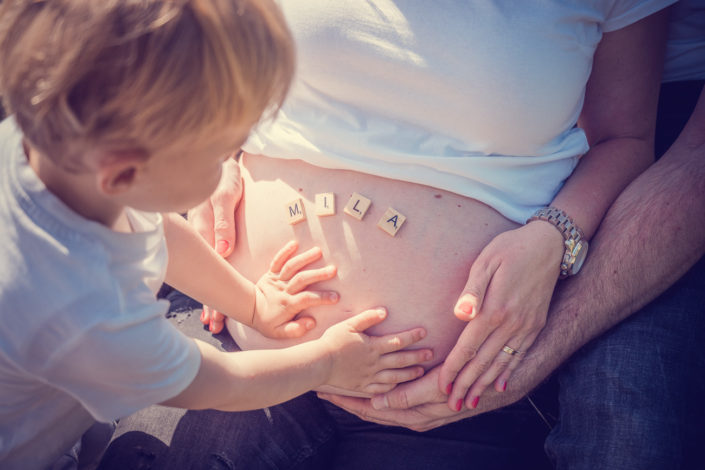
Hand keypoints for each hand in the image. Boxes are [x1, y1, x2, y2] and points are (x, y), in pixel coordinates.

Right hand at [188, 156, 240, 332]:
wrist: (221, 167)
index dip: (210, 294)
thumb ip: (223, 223)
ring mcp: (205, 239)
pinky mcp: (209, 237)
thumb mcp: (224, 198)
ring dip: (209, 295)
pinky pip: (210, 262)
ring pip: (207, 272)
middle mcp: (202, 239)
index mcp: (204, 232)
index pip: (207, 270)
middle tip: (213, 325)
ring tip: (212, 320)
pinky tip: (212, 293)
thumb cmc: (223, 180)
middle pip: (205, 276)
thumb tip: (222, 250)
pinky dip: (212, 279)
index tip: (213, 315)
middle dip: (209, 302)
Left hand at [252, 240, 339, 337]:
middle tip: (333, 269)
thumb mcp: (278, 332)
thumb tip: (312, 322)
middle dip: (318, 274)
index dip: (321, 298)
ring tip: (318, 251)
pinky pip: (277, 260)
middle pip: (301, 279)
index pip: (306, 299)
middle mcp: (283, 290)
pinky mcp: (271, 272)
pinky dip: (285, 251)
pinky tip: (295, 243)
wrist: (248, 309)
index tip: (336, 297)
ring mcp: (277, 279)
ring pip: (291, 267)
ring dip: (305, 258)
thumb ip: (295, 330)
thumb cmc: (268, 322)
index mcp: (287, 304)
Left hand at [318, 367, 467, 431]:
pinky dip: (377, 396)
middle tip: (326, 391)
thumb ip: (408, 397)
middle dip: (348, 401)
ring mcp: (418, 412)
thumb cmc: (465, 383)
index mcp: (412, 415)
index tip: (328, 392)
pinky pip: (393, 403)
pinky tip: (370, 387)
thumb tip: (378, 404)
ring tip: (341, 389)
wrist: (492, 383)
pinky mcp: (424, 404)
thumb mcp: (436, 389)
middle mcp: (412, 416)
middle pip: (372, 412)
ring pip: (381, 408)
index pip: (371, 411)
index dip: (348, 402)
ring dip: (360, 399)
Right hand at [321, 308, 431, 393]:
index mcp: (373, 347)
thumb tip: (385, 311)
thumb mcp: (349, 325)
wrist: (318, 364)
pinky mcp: (362, 387)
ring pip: (394, 377)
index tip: (424, 332)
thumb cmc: (332, 341)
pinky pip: (381, 390)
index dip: (412, 336)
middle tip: (431, 354)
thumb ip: (367, 318)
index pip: (398, 340)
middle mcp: (375, 363)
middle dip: (418, 356)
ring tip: (420, 372)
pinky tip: (398, 386)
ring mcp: (369, 377)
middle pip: (401, 360)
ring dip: (409, 374)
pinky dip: (392, 388)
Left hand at [439, 221, 562, 410]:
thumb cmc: (510, 248)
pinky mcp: (536, 325)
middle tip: (452, 405)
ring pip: (502, 363)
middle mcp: (512, 323)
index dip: (454, 369)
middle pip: (484, 362)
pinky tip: (500, 385)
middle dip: (466, 385)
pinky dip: (508, 372)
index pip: (468, 347)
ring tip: (471, 402)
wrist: (549, 244)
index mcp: (494, 309)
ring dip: (485, 385)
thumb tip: (460, 314)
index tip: (442, 387)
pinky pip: (520, 354)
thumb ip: (472, 290)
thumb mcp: (486, 262)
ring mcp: (527, 326)